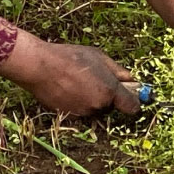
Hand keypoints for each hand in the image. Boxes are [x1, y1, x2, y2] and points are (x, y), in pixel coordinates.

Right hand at [0, 34, 140, 114]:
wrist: (40, 67)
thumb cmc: (70, 57)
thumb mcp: (99, 56)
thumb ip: (118, 71)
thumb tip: (131, 80)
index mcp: (109, 91)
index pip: (131, 107)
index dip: (133, 101)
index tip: (132, 96)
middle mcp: (98, 106)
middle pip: (110, 106)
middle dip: (107, 95)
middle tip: (96, 78)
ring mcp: (83, 113)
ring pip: (94, 108)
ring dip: (92, 99)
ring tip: (78, 80)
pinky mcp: (69, 117)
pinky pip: (80, 110)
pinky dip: (78, 102)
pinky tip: (69, 87)